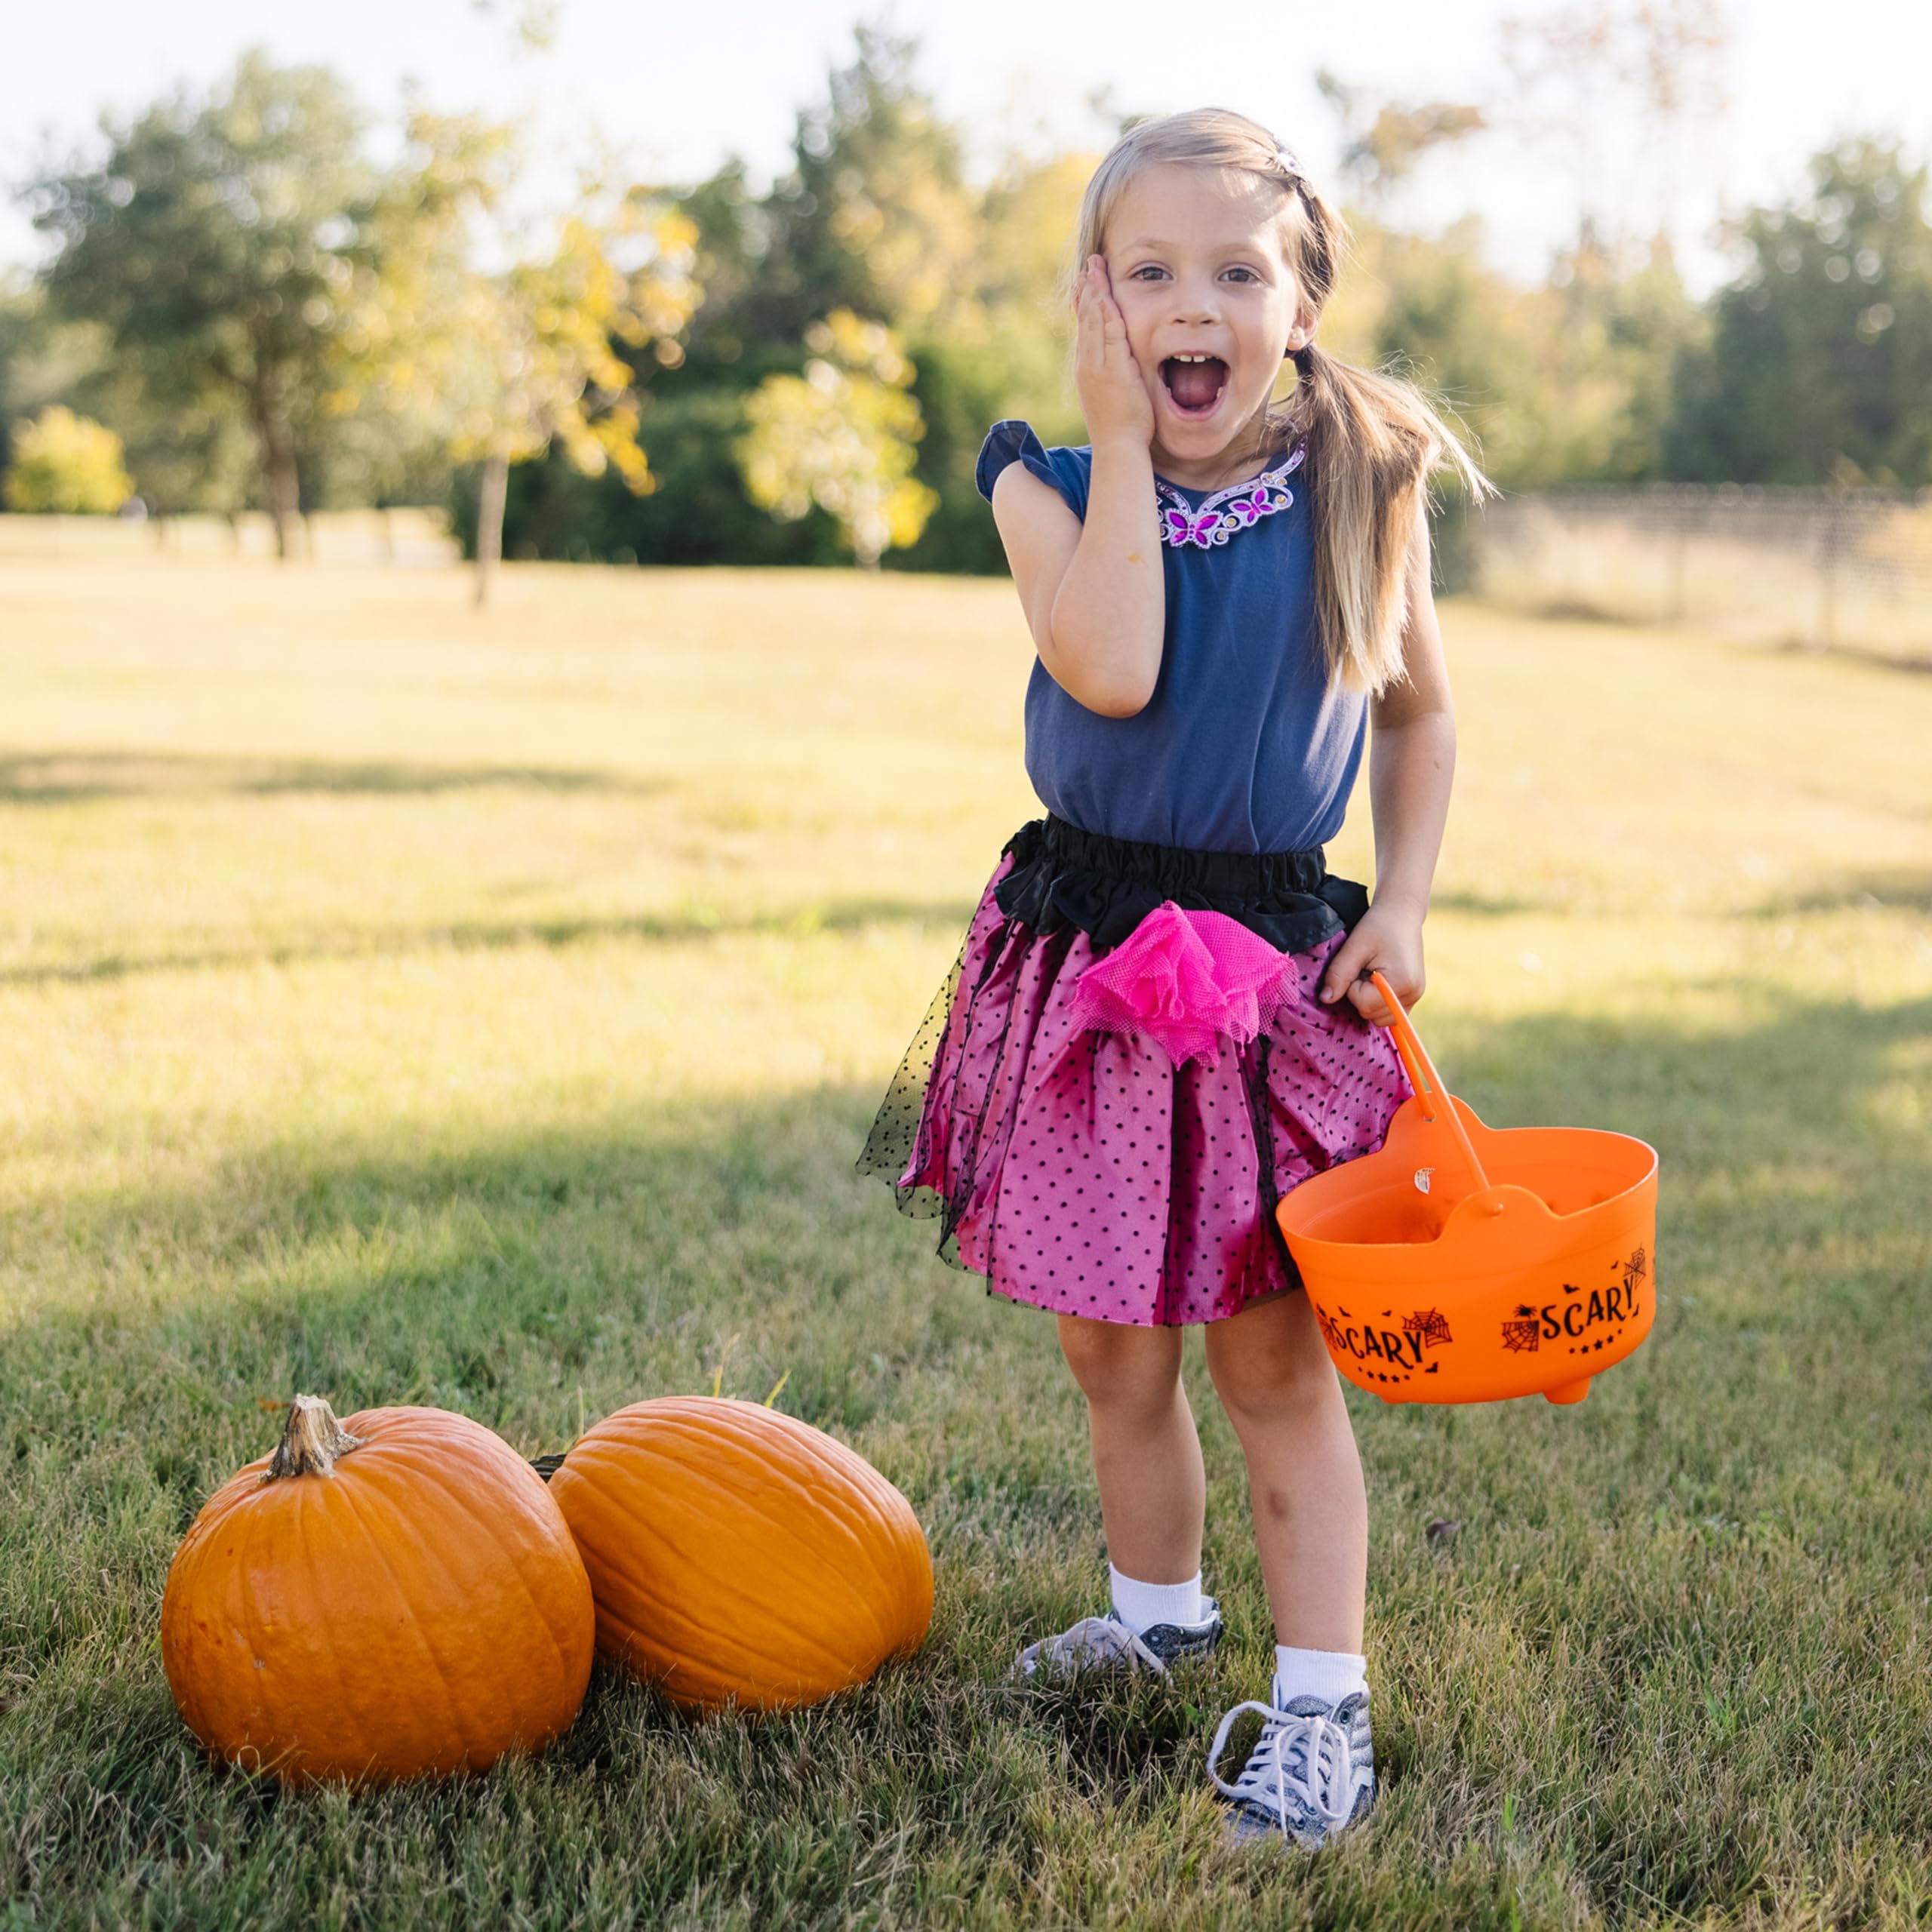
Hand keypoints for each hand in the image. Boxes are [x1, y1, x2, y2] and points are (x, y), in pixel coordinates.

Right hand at [1073, 256, 1154, 449]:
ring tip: (1095, 267)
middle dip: (1089, 288)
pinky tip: (1105, 292)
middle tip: (1090, 263)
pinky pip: (1108, 333)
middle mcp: (1088, 363)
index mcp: (1089, 368)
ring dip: (1095, 291)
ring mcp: (1097, 365)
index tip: (1088, 282)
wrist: (1117, 447)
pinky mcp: (1111, 368)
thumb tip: (1120, 365)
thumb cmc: (1120, 427)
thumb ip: (1115, 375)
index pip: (1086, 328)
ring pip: (1094, 321)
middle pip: (1087, 318)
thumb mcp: (1113, 395)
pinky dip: (1105, 311)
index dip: (1087, 303)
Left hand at [1316, 902, 1425, 1027]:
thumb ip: (1339, 974)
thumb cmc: (1377, 926)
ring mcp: (1416, 997)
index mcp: (1401, 982)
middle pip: (1372, 1015)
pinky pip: (1389, 1013)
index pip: (1364, 1005)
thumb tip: (1326, 999)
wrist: (1401, 914)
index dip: (1353, 987)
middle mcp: (1413, 994)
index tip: (1359, 966)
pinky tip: (1379, 980)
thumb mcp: (1354, 946)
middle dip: (1360, 995)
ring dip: (1369, 1000)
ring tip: (1372, 973)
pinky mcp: (1413, 996)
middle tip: (1365, 969)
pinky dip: (1379, 1002)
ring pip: (1380, 1018)